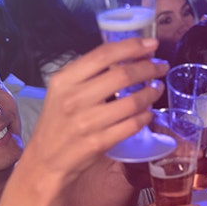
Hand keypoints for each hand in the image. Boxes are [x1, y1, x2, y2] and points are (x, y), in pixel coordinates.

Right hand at [21, 38, 167, 186]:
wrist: (46, 160)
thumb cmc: (58, 122)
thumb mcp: (63, 91)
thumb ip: (89, 74)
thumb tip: (126, 57)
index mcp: (64, 80)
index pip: (103, 55)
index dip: (132, 47)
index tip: (151, 44)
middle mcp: (74, 98)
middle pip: (122, 75)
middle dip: (149, 68)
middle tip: (160, 67)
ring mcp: (87, 122)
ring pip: (132, 102)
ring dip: (151, 93)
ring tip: (157, 89)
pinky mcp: (99, 142)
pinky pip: (132, 126)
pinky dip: (145, 117)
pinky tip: (148, 113)